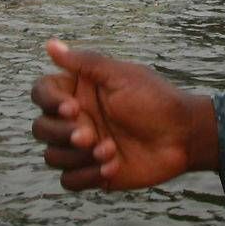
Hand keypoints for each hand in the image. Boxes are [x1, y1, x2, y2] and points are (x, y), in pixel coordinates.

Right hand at [30, 39, 219, 190]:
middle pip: (41, 128)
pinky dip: (86, 176)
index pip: (42, 93)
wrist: (184, 136)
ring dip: (77, 157)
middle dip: (62, 134)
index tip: (73, 108)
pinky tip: (112, 167)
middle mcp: (77, 118)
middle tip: (90, 135)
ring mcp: (83, 147)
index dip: (49, 102)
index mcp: (80, 91)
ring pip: (51, 156)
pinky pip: (68, 180)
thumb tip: (51, 44)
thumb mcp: (121, 77)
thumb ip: (85, 63)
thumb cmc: (156, 100)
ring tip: (110, 151)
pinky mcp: (92, 172)